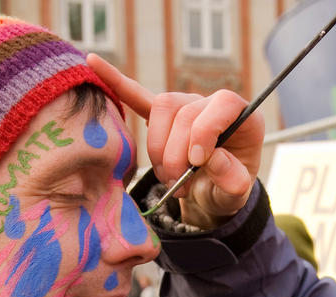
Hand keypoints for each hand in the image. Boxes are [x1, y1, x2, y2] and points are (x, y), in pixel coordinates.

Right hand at [88, 53, 263, 228]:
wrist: (212, 194)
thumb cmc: (226, 190)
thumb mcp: (237, 195)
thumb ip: (232, 180)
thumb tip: (212, 160)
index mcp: (242, 118)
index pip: (224, 104)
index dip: (206, 130)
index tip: (198, 160)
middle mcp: (212, 105)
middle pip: (185, 112)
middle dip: (176, 154)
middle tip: (179, 188)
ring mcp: (186, 106)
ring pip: (161, 109)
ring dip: (158, 147)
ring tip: (167, 177)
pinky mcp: (162, 116)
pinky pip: (137, 96)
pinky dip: (116, 82)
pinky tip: (93, 63)